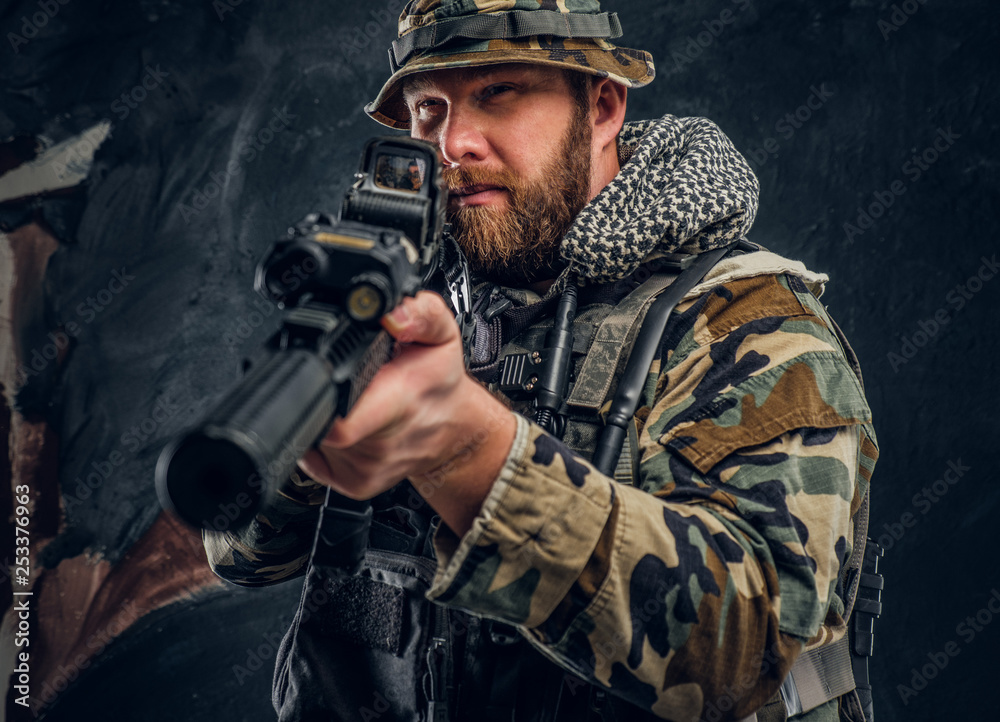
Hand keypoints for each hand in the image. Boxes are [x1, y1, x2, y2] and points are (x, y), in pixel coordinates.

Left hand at [299, 291, 516, 535]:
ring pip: (316, 436)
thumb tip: (389, 312)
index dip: (326, 397)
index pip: (342, 419)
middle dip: (327, 396)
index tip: (332, 378)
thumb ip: (420, 311)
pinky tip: (349, 422)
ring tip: (358, 401)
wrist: (455, 430)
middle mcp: (381, 442)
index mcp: (398, 401)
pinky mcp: (356, 484)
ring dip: (329, 414)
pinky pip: (316, 458)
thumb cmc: (441, 383)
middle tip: (351, 382)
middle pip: (321, 419)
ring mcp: (367, 467)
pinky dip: (324, 440)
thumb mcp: (442, 334)